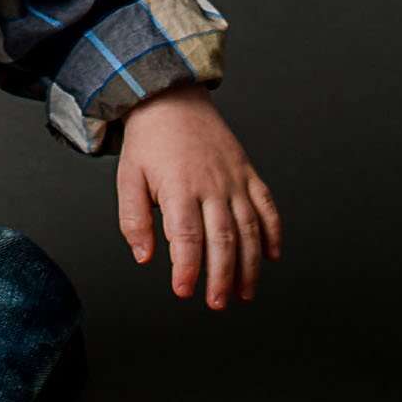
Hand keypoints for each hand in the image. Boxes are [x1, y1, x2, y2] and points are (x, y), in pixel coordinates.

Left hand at [116, 86, 282, 306]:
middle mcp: (212, 184)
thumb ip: (134, 220)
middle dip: (221, 276)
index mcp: (180, 187)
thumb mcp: (128, 177)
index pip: (187, 236)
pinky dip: (273, 232)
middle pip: (223, 238)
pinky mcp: (247, 172)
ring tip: (244, 293)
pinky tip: (272, 256)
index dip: (187, 268)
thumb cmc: (149, 142)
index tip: (184, 291)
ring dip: (249, 264)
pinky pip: (266, 205)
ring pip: (249, 228)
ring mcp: (234, 178)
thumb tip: (144, 257)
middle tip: (216, 302)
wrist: (171, 99)